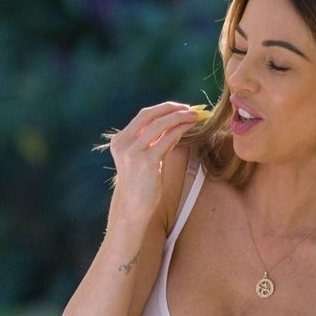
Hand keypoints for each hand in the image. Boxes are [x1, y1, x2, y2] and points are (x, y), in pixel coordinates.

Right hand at [106, 102, 199, 220]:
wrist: (134, 207)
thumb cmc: (142, 184)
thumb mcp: (145, 157)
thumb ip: (155, 141)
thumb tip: (176, 123)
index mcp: (120, 141)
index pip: (143, 116)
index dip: (164, 109)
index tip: (180, 108)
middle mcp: (123, 144)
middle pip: (149, 115)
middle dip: (171, 108)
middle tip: (190, 108)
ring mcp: (133, 153)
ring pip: (159, 125)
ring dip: (179, 117)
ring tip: (195, 116)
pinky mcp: (146, 162)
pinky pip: (166, 139)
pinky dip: (180, 130)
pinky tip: (189, 128)